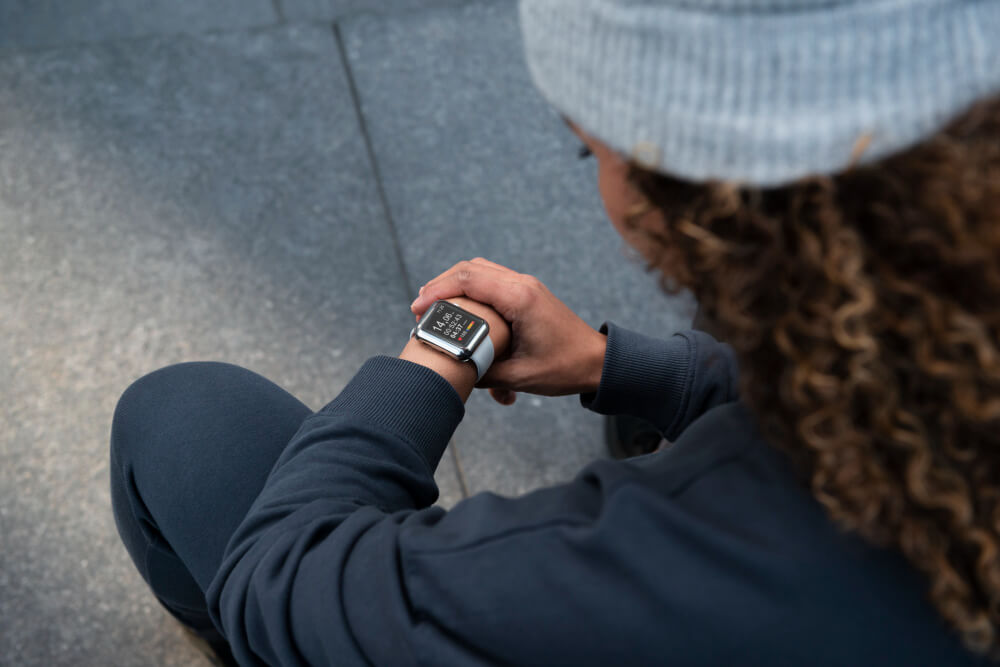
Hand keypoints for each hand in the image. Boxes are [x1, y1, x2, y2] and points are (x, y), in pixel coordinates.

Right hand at [410, 258, 606, 404]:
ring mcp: (525, 285)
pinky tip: (459, 307)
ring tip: (433, 305)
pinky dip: (471, 289)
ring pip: (480, 270)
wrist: (597, 362)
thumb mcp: (519, 376)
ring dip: (454, 284)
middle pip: (470, 268)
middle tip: (420, 308)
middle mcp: (522, 284)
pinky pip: (492, 280)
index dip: (438, 290)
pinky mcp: (527, 293)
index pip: (469, 279)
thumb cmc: (565, 368)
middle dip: (440, 285)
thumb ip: (482, 372)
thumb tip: (453, 370)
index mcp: (520, 298)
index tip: (418, 308)